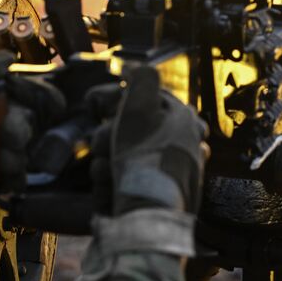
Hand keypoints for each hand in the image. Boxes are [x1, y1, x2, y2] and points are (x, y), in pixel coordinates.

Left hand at [0, 50, 63, 224]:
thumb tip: (8, 57)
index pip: (16, 90)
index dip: (25, 97)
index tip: (15, 104)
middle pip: (24, 120)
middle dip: (17, 131)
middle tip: (4, 138)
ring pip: (23, 148)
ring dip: (14, 155)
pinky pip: (17, 172)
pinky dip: (12, 175)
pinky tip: (1, 175)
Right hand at [88, 67, 208, 215]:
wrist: (149, 214)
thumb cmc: (143, 156)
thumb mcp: (140, 107)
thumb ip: (141, 80)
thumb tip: (136, 66)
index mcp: (184, 121)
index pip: (148, 101)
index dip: (117, 103)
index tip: (97, 109)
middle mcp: (184, 145)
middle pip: (132, 133)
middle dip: (108, 140)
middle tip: (101, 148)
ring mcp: (175, 174)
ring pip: (125, 159)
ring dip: (107, 165)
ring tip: (106, 174)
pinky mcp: (159, 199)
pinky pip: (128, 184)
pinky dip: (115, 186)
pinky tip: (110, 191)